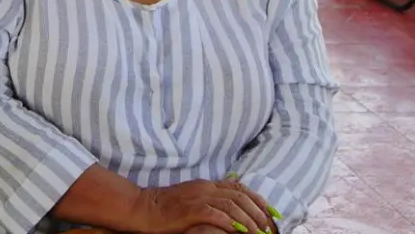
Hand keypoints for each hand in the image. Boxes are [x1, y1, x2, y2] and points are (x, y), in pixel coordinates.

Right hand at [134, 179, 272, 233]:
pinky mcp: (192, 209)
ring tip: (258, 232)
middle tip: (268, 226)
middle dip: (258, 211)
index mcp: (206, 184)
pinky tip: (240, 232)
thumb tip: (229, 209)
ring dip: (248, 219)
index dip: (258, 199)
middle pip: (239, 195)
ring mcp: (198, 197)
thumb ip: (208, 199)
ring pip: (232, 205)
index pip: (239, 187)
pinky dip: (232, 223)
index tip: (271, 211)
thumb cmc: (165, 208)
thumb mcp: (190, 198)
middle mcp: (205, 188)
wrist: (144, 208)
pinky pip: (218, 214)